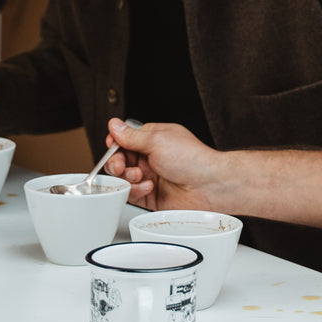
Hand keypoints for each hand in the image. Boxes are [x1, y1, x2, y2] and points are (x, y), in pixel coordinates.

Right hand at [103, 118, 224, 211]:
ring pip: (123, 179)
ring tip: (140, 176)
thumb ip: (132, 136)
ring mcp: (150, 177)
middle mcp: (151, 158)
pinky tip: (148, 187)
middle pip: (120, 160)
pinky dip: (136, 191)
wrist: (209, 186)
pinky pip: (131, 194)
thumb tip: (115, 125)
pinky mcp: (151, 196)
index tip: (112, 146)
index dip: (115, 144)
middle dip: (117, 163)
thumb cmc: (192, 159)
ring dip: (127, 178)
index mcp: (153, 139)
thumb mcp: (157, 140)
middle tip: (121, 166)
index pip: (124, 140)